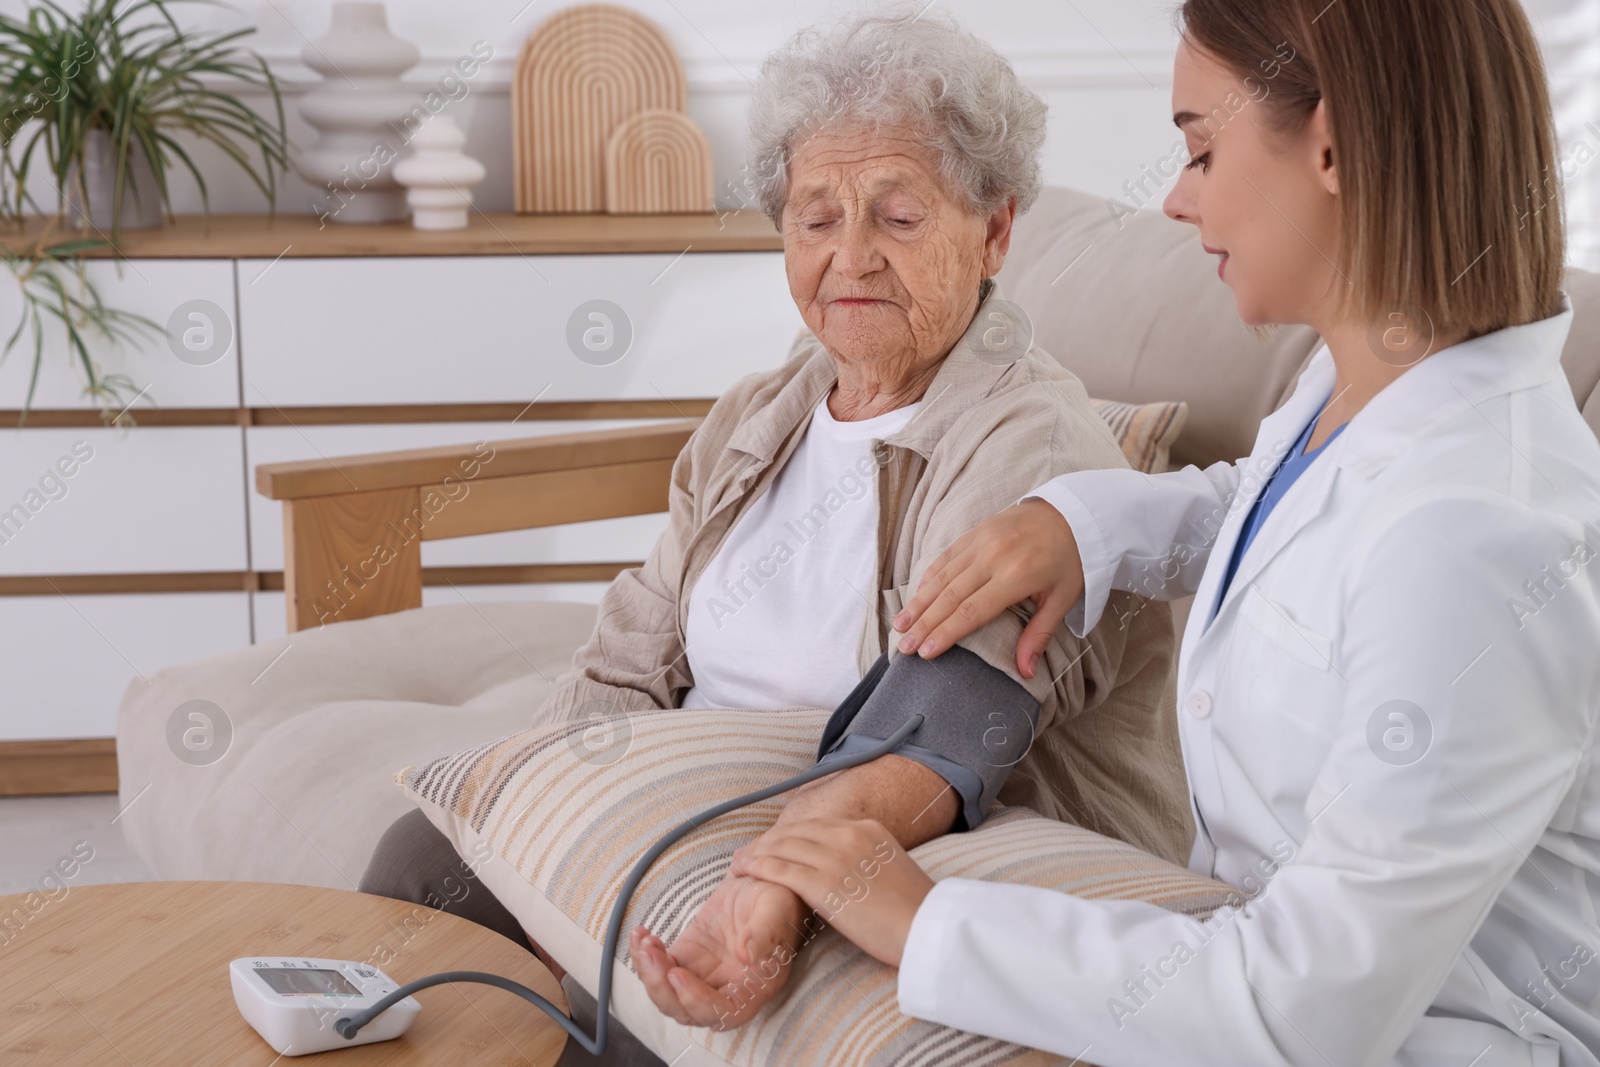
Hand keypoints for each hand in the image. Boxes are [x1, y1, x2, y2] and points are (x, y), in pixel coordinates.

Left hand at [630, 871, 807, 1029]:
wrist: (761, 883)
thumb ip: (763, 933)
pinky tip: (641, 935)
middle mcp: (727, 990)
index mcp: (754, 988)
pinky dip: (645, 957)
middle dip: (662, 988)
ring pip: (668, 994)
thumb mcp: (775, 910)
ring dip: (649, 972)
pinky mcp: (686, 960)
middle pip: (687, 1011)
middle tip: (651, 953)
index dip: (696, 1001)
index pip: (723, 1013)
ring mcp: (703, 977)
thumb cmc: (777, 900)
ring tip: (644, 940)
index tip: (677, 973)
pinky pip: (660, 969)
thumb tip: (747, 955)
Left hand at [731, 818, 934, 967]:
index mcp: (867, 828)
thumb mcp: (892, 866)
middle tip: (748, 853)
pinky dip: (757, 867)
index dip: (789, 835)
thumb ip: (865, 859)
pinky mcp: (824, 884)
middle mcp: (849, 835)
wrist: (927, 927)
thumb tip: (848, 870)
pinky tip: (744, 871)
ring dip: (755, 853)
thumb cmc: (914, 909)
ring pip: (782, 847)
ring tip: (739, 863)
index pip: (815, 825)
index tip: (774, 844)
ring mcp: (835, 857)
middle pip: (795, 832)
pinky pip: (780, 869)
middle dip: (767, 841)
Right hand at [892, 498, 1082, 678]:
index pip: (971, 611)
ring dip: (918, 602)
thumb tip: (1026, 672)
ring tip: (900, 624)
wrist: (1074, 512)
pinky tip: (916, 594)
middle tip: (903, 646)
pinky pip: (946, 557)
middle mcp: (993, 557)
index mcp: (1016, 576)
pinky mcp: (976, 531)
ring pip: (941, 576)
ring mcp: (981, 541)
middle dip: (923, 623)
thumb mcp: (1063, 599)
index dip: (946, 633)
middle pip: (949, 596)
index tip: (925, 652)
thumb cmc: (1071, 560)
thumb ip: (1039, 634)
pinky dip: (928, 577)